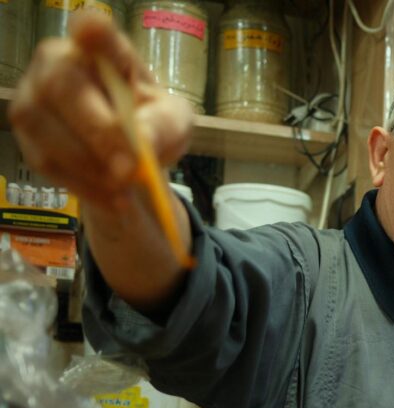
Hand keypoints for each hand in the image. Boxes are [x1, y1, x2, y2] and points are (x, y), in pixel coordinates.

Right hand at [9, 11, 193, 211]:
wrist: (133, 159)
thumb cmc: (153, 123)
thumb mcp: (174, 123)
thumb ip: (163, 126)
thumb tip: (142, 143)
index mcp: (104, 50)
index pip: (93, 30)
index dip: (90, 30)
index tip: (91, 31)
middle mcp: (57, 62)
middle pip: (61, 86)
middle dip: (97, 131)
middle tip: (129, 169)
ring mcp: (33, 97)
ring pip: (45, 129)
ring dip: (90, 166)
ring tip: (127, 188)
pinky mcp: (28, 136)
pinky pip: (47, 163)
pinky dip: (84, 186)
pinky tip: (115, 199)